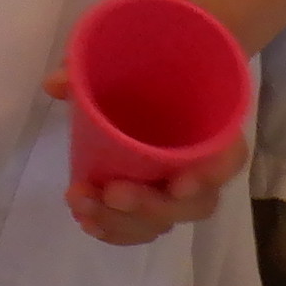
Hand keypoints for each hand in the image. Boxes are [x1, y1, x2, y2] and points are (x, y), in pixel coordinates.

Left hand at [42, 67, 245, 244]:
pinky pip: (143, 227)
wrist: (155, 75)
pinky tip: (89, 222)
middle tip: (110, 192)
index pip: (229, 158)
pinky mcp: (154, 202)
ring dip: (123, 222)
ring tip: (83, 206)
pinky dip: (117, 230)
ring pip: (163, 221)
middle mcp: (204, 165)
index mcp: (213, 125)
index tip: (177, 184)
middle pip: (192, 204)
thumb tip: (56, 84)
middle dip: (149, 205)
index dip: (209, 177)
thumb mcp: (124, 56)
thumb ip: (94, 66)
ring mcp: (179, 190)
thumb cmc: (149, 66)